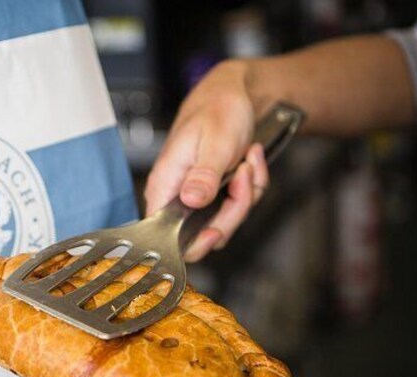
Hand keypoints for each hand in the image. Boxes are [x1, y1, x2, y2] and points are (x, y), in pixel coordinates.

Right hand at [145, 61, 269, 261]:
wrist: (234, 94)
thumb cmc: (218, 109)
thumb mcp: (215, 141)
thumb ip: (203, 175)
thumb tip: (190, 201)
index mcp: (165, 185)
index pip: (166, 236)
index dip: (194, 243)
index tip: (217, 229)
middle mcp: (177, 196)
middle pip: (204, 233)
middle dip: (235, 208)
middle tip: (242, 174)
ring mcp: (197, 197)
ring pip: (226, 221)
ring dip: (247, 192)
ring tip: (247, 159)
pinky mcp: (214, 194)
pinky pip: (238, 206)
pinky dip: (252, 185)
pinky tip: (249, 160)